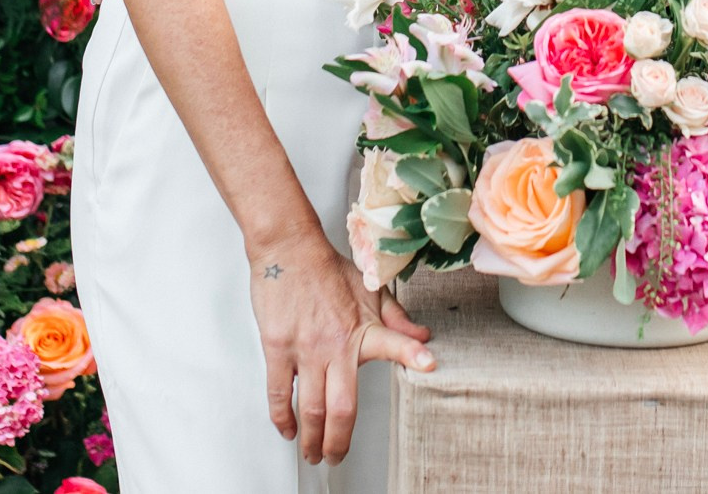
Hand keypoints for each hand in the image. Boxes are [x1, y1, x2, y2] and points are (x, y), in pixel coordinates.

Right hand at [246, 232, 435, 464]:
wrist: (288, 249)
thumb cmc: (327, 269)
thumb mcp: (370, 289)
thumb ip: (396, 319)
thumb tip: (424, 337)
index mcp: (361, 329)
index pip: (393, 342)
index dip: (411, 354)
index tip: (429, 364)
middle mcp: (335, 344)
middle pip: (341, 407)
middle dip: (339, 442)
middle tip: (336, 457)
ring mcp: (304, 349)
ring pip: (310, 408)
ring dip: (312, 438)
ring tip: (313, 452)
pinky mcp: (277, 347)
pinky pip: (278, 392)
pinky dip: (282, 417)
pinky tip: (287, 429)